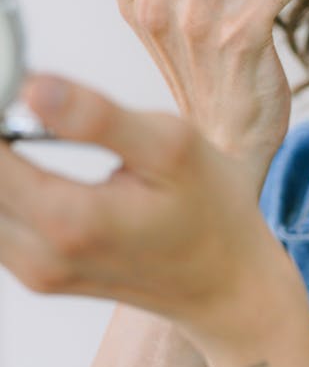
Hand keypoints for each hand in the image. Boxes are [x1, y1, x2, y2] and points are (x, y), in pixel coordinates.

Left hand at [0, 76, 307, 345]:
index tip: (12, 81)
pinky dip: (9, 187)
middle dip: (2, 135)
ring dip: (5, 162)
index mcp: (69, 221)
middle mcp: (40, 256)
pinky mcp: (40, 274)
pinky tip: (31, 160)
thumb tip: (31, 86)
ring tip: (27, 126)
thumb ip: (97, 118)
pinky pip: (0, 222)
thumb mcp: (172, 148)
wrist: (227, 286)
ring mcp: (37, 272)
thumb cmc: (212, 213)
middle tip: (21, 99)